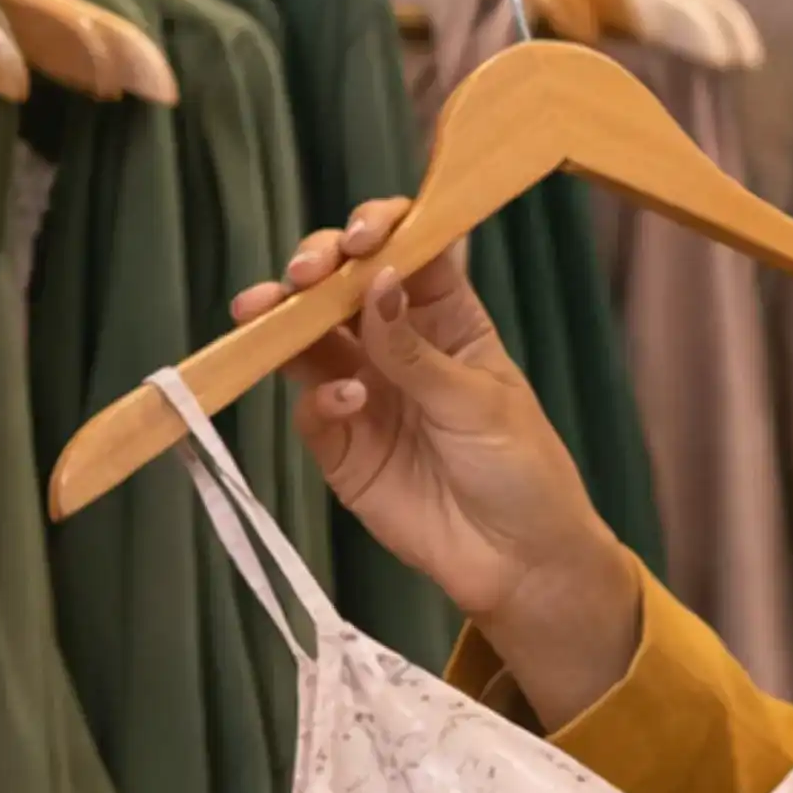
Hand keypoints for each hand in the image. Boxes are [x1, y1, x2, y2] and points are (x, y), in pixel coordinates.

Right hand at [233, 195, 640, 716]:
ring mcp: (364, 392)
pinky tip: (343, 399)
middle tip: (304, 274)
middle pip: (343, 285)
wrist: (519, 562)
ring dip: (285, 319)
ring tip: (271, 310)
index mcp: (447, 318)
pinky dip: (317, 397)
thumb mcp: (478, 402)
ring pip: (307, 338)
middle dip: (316, 267)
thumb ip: (416, 349)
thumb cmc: (522, 470)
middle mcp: (397, 345)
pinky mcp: (341, 445)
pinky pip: (310, 408)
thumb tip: (378, 282)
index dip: (379, 230)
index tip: (362, 236)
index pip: (406, 252)